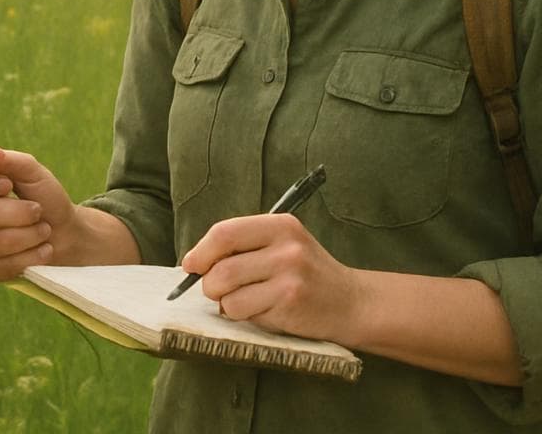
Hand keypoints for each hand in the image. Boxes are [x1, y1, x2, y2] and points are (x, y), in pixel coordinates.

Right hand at [0, 139, 75, 280]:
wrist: (63, 233)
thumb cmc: (44, 197)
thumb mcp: (34, 173)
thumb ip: (10, 160)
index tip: (7, 185)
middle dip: (12, 213)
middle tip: (37, 210)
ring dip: (24, 236)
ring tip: (44, 229)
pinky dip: (26, 257)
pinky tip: (42, 249)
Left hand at [179, 214, 365, 342]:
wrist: (351, 302)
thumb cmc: (307, 274)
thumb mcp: (283, 246)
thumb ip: (245, 247)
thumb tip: (193, 262)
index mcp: (280, 224)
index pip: (225, 232)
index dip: (201, 251)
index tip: (190, 265)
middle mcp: (286, 246)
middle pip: (221, 268)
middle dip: (210, 285)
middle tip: (219, 291)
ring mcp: (289, 275)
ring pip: (228, 295)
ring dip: (226, 304)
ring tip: (246, 301)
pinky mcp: (289, 303)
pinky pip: (243, 313)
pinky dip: (244, 317)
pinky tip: (264, 311)